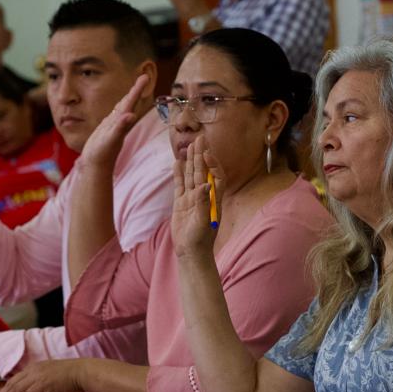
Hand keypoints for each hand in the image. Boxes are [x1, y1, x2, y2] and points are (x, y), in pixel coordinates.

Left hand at [0, 359, 85, 391]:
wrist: (83, 372)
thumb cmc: (71, 378)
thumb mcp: (51, 385)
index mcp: (34, 368)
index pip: (14, 380)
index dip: (6, 391)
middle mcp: (33, 370)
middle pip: (11, 384)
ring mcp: (37, 376)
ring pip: (16, 390)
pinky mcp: (43, 383)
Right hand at [80, 73, 149, 167]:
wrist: (96, 166)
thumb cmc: (102, 154)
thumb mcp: (111, 139)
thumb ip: (121, 127)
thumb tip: (131, 115)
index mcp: (122, 122)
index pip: (131, 102)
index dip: (137, 89)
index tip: (144, 76)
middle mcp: (120, 123)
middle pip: (129, 102)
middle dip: (136, 89)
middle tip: (143, 76)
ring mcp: (114, 127)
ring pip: (123, 108)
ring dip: (129, 98)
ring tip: (134, 88)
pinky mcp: (107, 131)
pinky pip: (114, 116)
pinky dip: (117, 109)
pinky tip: (118, 108)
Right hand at [170, 135, 221, 258]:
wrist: (190, 253)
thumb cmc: (200, 240)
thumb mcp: (203, 222)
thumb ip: (203, 203)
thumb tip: (205, 185)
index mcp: (213, 199)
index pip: (216, 177)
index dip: (213, 165)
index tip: (207, 154)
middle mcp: (204, 196)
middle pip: (203, 172)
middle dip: (202, 155)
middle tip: (200, 139)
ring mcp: (192, 199)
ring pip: (191, 176)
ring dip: (191, 161)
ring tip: (190, 146)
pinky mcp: (181, 204)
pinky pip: (179, 185)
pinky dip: (178, 174)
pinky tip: (176, 163)